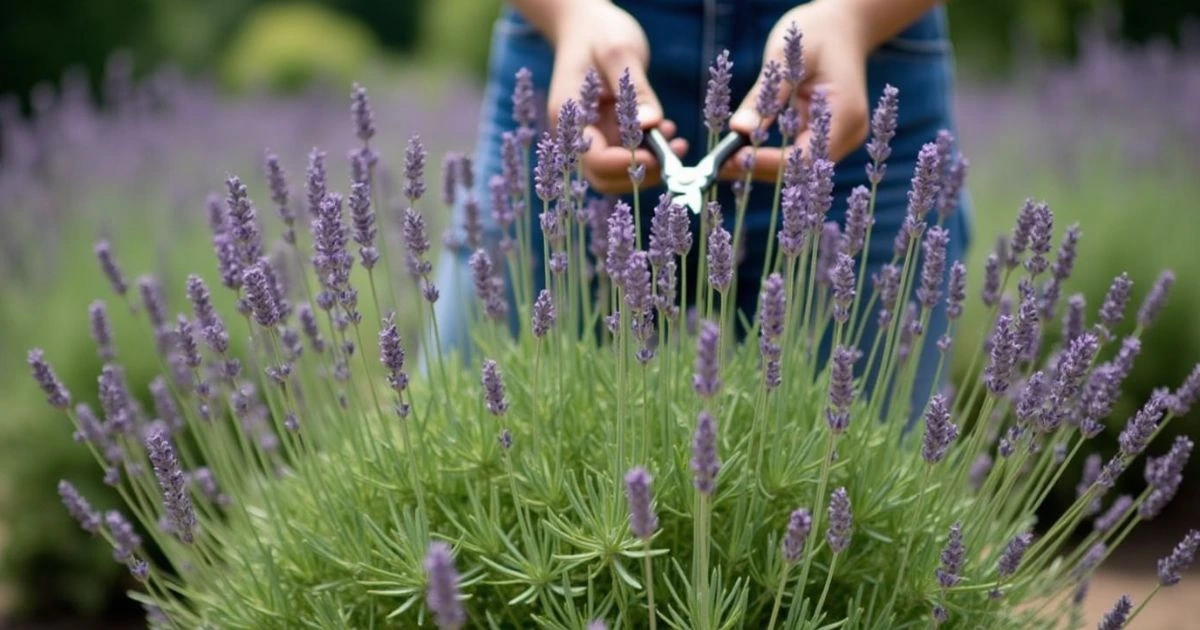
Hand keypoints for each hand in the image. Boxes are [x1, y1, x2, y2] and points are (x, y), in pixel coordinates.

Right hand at [545, 1, 687, 193]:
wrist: (584, 23)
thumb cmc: (598, 31)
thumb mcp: (619, 51)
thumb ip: (636, 90)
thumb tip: (650, 125)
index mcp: (571, 115)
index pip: (594, 159)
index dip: (625, 165)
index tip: (657, 156)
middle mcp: (576, 132)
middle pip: (603, 177)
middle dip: (639, 174)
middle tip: (672, 158)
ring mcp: (591, 133)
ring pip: (616, 171)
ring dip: (647, 166)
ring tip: (675, 142)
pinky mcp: (606, 131)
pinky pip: (626, 154)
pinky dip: (648, 152)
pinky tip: (667, 133)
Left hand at [724, 0, 870, 180]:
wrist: (843, 27)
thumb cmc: (817, 33)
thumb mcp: (786, 55)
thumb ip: (764, 95)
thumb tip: (738, 130)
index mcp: (845, 113)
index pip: (805, 155)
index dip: (769, 162)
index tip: (734, 158)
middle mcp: (848, 133)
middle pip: (801, 170)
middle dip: (760, 170)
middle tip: (721, 166)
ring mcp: (840, 138)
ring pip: (797, 168)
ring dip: (762, 167)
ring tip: (725, 163)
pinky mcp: (827, 137)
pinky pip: (796, 154)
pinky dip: (770, 156)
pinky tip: (742, 153)